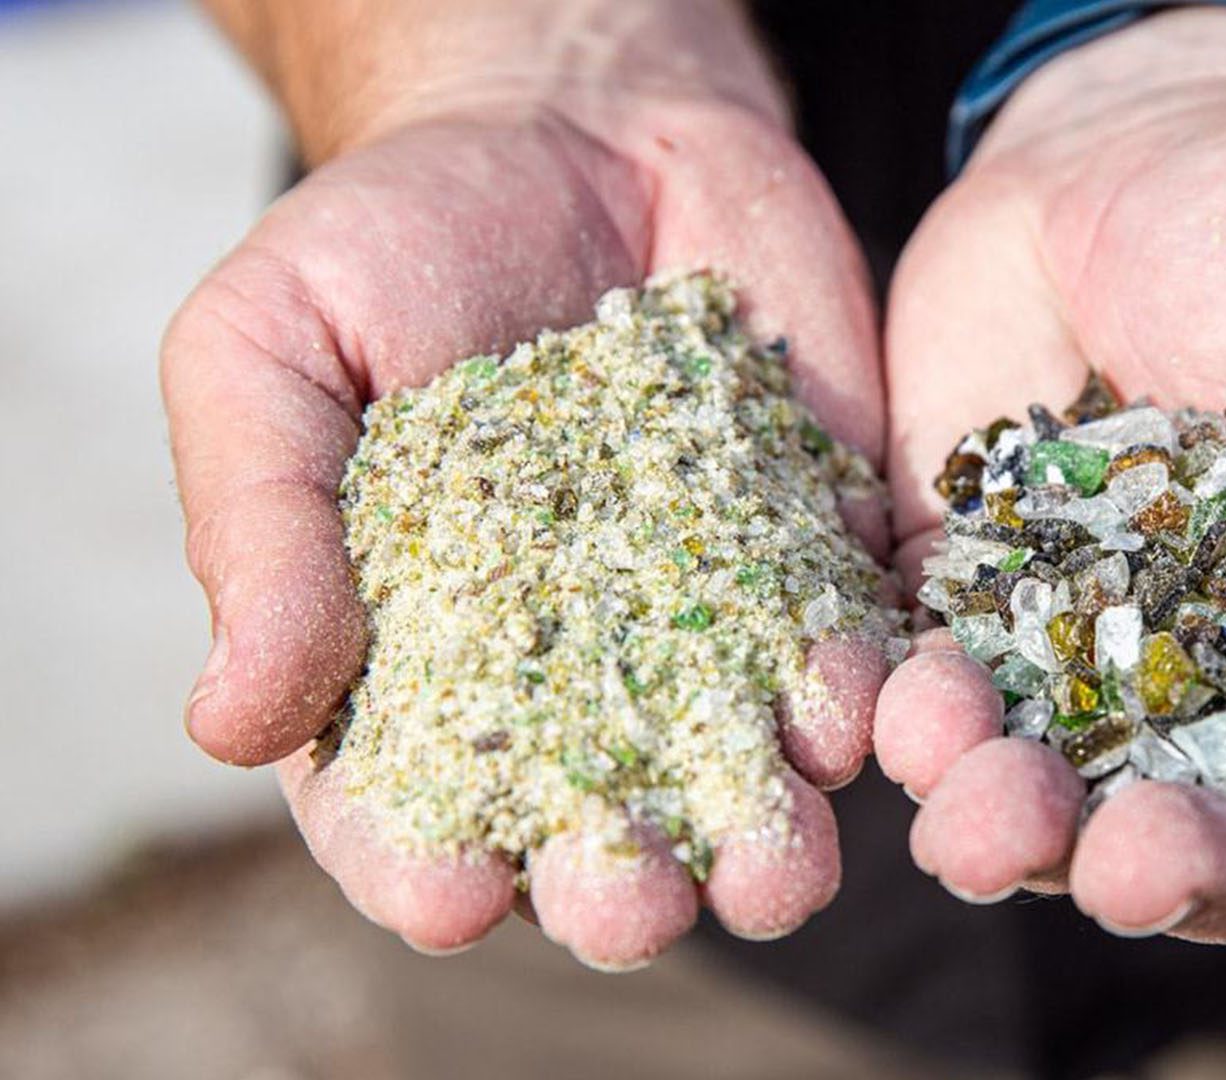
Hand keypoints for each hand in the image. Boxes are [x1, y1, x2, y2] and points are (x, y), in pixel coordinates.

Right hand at [163, 1, 886, 967]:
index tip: (449, 894)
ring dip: (770, 839)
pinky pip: (854, 647)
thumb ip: (262, 525)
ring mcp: (710, 620)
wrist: (579, 128)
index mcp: (417, 657)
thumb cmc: (392, 239)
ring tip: (781, 867)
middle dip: (620, 887)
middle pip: (599, 825)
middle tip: (636, 904)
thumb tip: (228, 722)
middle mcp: (573, 673)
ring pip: (746, 773)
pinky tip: (870, 717)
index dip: (421, 866)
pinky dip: (871, 694)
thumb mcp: (271, 350)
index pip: (412, 805)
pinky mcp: (819, 553)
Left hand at [873, 9, 1225, 941]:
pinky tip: (901, 714)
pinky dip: (911, 724)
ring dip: (1015, 835)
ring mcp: (1093, 656)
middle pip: (1218, 844)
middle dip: (1174, 871)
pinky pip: (932, 698)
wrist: (1155, 131)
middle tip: (1139, 861)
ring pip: (1056, 804)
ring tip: (983, 818)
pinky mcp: (970, 601)